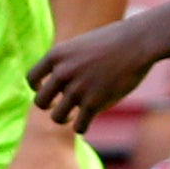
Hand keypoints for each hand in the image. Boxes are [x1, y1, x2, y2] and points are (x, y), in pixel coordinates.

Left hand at [30, 12, 161, 132]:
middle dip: (49, 106)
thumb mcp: (81, 45)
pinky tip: (88, 121)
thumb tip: (59, 85)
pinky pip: (79, 126)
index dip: (38, 88)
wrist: (138, 42)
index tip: (48, 90)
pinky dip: (82, 127)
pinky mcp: (95, 103)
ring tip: (76, 114)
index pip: (31, 79)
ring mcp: (77, 89)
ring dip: (65, 118)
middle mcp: (62, 72)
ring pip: (57, 118)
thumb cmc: (114, 41)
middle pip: (40, 102)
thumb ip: (67, 63)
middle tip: (61, 105)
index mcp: (56, 55)